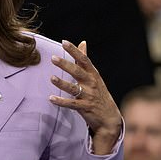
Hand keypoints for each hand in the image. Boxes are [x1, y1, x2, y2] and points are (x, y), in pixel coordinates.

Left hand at [49, 40, 122, 154]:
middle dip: (66, 65)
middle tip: (53, 58)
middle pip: (77, 72)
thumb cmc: (99, 92)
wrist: (109, 117)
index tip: (64, 42)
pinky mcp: (85, 107)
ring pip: (74, 88)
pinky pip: (71, 104)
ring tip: (52, 78)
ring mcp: (88, 96)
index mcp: (93, 74)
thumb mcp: (94, 75)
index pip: (83, 59)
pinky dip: (61, 101)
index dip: (74, 51)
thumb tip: (82, 42)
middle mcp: (91, 83)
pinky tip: (51, 98)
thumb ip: (84, 60)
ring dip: (62, 83)